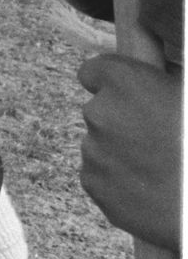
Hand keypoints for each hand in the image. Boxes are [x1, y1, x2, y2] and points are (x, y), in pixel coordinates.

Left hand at [77, 53, 182, 249]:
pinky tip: (152, 190)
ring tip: (161, 169)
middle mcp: (99, 113)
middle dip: (123, 122)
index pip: (93, 71)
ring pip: (100, 146)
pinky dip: (120, 183)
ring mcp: (94, 152)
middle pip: (100, 112)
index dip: (112, 83)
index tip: (128, 94)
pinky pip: (101, 177)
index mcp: (125, 82)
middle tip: (159, 140)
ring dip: (122, 154)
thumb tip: (155, 68)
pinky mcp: (95, 186)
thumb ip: (166, 78)